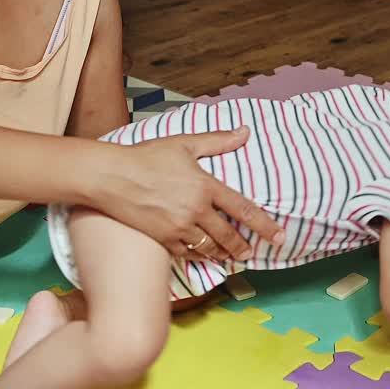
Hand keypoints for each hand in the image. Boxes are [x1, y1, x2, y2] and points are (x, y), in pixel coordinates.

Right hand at [96, 127, 284, 261]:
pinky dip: (198, 257)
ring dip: (223, 254)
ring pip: (209, 248)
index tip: (279, 236)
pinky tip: (203, 256)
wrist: (110, 176)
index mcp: (205, 186)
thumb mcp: (184, 143)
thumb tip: (245, 132)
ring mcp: (179, 228)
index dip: (264, 225)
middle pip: (228, 236)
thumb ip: (218, 141)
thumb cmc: (146, 157)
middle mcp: (195, 210)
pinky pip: (187, 254)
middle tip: (252, 253)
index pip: (243, 209)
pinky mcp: (162, 239)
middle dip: (243, 247)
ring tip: (231, 257)